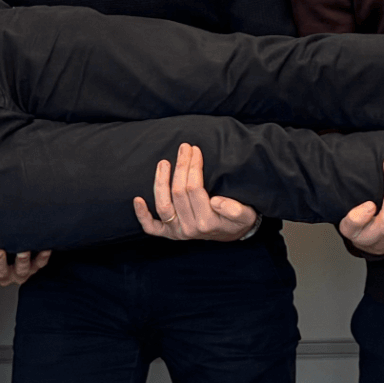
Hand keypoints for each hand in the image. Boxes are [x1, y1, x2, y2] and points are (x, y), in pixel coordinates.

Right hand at [0, 248, 51, 285]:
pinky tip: (45, 248)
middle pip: (0, 272)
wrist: (14, 252)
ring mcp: (20, 272)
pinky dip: (43, 257)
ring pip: (21, 270)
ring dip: (22, 261)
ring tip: (23, 251)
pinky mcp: (34, 267)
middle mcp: (4, 275)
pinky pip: (40, 264)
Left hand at [134, 143, 258, 240]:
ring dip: (160, 182)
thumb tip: (217, 201)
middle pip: (178, 193)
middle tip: (184, 148)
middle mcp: (190, 229)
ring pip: (163, 206)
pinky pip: (151, 227)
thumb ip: (235, 210)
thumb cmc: (239, 220)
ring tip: (164, 162)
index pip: (194, 189)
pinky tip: (137, 199)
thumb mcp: (246, 214)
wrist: (232, 233)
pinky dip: (142, 215)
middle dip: (181, 166)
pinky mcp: (169, 234)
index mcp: (208, 222)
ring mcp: (178, 232)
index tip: (195, 150)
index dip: (193, 167)